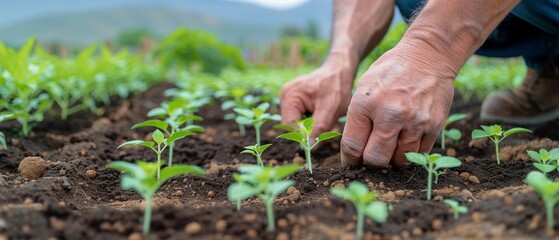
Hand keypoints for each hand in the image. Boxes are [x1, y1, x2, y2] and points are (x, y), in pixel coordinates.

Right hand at [280, 55, 355, 138]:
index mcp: (290, 96)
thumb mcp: (331, 109)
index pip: (289, 126)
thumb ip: (318, 128)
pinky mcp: (293, 100)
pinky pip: (298, 117)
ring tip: (324, 116)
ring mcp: (287, 97)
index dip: (303, 135)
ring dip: (310, 125)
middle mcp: (285, 96)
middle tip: (326, 123)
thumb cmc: (336, 86)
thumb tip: (308, 146)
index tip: (319, 137)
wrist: (339, 71)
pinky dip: (310, 119)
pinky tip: (320, 112)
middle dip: (308, 129)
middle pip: (291, 125)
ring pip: (295, 123)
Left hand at [340, 44, 455, 166]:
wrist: (428, 55)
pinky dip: (411, 151)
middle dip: (371, 162)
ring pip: (399, 161)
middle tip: (371, 156)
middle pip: (375, 160)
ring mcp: (415, 121)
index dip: (351, 160)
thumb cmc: (391, 72)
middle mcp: (390, 114)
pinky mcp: (434, 126)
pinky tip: (406, 138)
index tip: (353, 162)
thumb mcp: (364, 88)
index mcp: (366, 104)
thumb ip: (357, 119)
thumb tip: (353, 151)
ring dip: (393, 158)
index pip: (352, 146)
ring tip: (391, 145)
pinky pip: (419, 153)